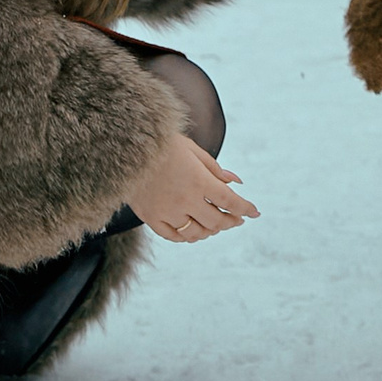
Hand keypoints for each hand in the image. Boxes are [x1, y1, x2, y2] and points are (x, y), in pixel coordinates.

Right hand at [124, 135, 258, 242]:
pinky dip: (187, 236)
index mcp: (198, 180)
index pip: (230, 202)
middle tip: (237, 219)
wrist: (126, 146)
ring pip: (196, 234)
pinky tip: (193, 231)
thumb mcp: (193, 150)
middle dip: (230, 221)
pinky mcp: (150, 218)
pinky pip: (174, 236)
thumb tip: (236, 183)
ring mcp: (167, 211)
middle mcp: (185, 200)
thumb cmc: (163, 144)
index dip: (246, 209)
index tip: (255, 213)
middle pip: (216, 221)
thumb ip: (215, 169)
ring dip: (210, 231)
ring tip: (215, 225)